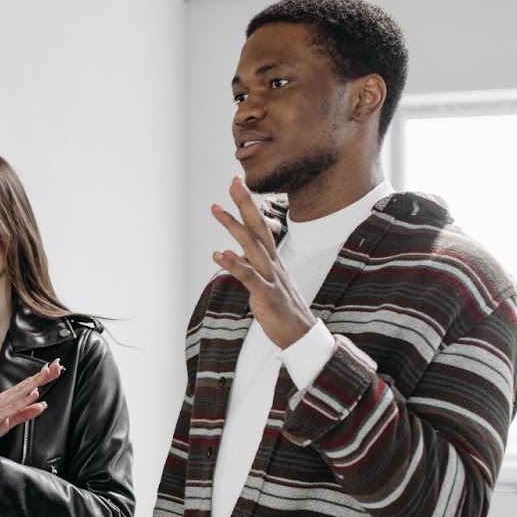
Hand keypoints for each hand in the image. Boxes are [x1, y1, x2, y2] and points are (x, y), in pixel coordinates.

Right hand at [0, 359, 62, 445]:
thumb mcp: (9, 422)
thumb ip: (25, 413)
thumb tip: (42, 405)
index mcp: (7, 399)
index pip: (28, 386)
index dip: (42, 377)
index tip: (55, 368)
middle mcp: (4, 398)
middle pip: (27, 384)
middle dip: (42, 375)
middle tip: (57, 364)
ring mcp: (0, 405)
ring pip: (21, 391)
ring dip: (35, 382)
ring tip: (48, 373)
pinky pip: (13, 407)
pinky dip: (24, 400)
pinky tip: (33, 394)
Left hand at [211, 176, 317, 348]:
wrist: (300, 335)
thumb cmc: (281, 309)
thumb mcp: (265, 283)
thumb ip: (249, 266)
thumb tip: (232, 252)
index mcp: (272, 260)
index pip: (260, 226)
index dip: (248, 206)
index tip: (237, 185)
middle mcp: (273, 263)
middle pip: (258, 227)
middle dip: (245, 203)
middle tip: (233, 181)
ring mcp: (271, 278)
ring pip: (251, 246)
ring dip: (233, 226)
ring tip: (216, 208)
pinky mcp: (266, 295)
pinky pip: (248, 276)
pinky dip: (234, 264)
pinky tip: (218, 254)